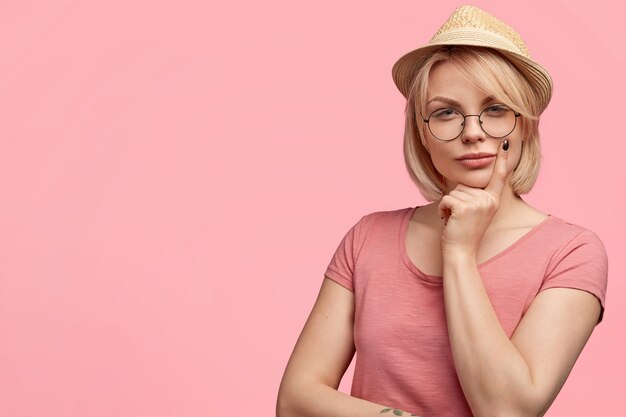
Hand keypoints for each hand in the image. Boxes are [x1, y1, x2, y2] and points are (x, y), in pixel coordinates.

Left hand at [438, 140, 509, 258]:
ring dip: (448, 206)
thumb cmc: (464, 233)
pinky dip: (442, 209)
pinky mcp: (464, 207)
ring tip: (456, 221)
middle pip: (464, 185)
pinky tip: (449, 221)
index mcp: (493, 200)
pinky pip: (446, 199)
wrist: (460, 252)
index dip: (501, 160)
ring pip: (453, 192)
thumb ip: (475, 196)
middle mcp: (489, 200)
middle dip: (456, 199)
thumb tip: (466, 184)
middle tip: (461, 218)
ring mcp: (478, 203)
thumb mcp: (475, 212)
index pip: (499, 177)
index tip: (504, 143)